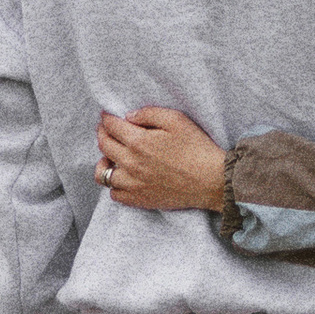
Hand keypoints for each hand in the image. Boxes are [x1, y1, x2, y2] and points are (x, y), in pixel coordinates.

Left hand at [95, 106, 229, 210]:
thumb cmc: (197, 148)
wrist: (212, 181)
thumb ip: (149, 114)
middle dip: (102, 133)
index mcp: (138, 142)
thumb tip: (129, 116)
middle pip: (103, 145)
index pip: (111, 126)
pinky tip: (125, 176)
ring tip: (112, 156)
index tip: (107, 115)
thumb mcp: (177, 120)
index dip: (106, 118)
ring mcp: (133, 184)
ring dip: (104, 161)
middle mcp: (131, 163)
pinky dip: (115, 184)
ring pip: (102, 173)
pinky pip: (114, 193)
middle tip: (107, 129)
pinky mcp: (139, 200)